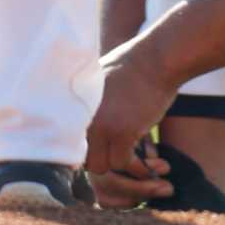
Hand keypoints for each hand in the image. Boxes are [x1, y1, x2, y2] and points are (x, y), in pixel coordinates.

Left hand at [84, 35, 179, 196]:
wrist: (158, 58)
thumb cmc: (131, 65)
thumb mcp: (96, 80)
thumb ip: (84, 105)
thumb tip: (75, 129)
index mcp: (73, 108)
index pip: (66, 146)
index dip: (83, 153)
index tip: (97, 152)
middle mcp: (82, 120)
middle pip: (84, 161)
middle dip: (101, 158)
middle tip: (117, 149)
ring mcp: (102, 127)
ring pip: (101, 166)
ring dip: (116, 160)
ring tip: (130, 149)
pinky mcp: (122, 133)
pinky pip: (122, 162)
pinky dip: (134, 161)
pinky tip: (143, 148)